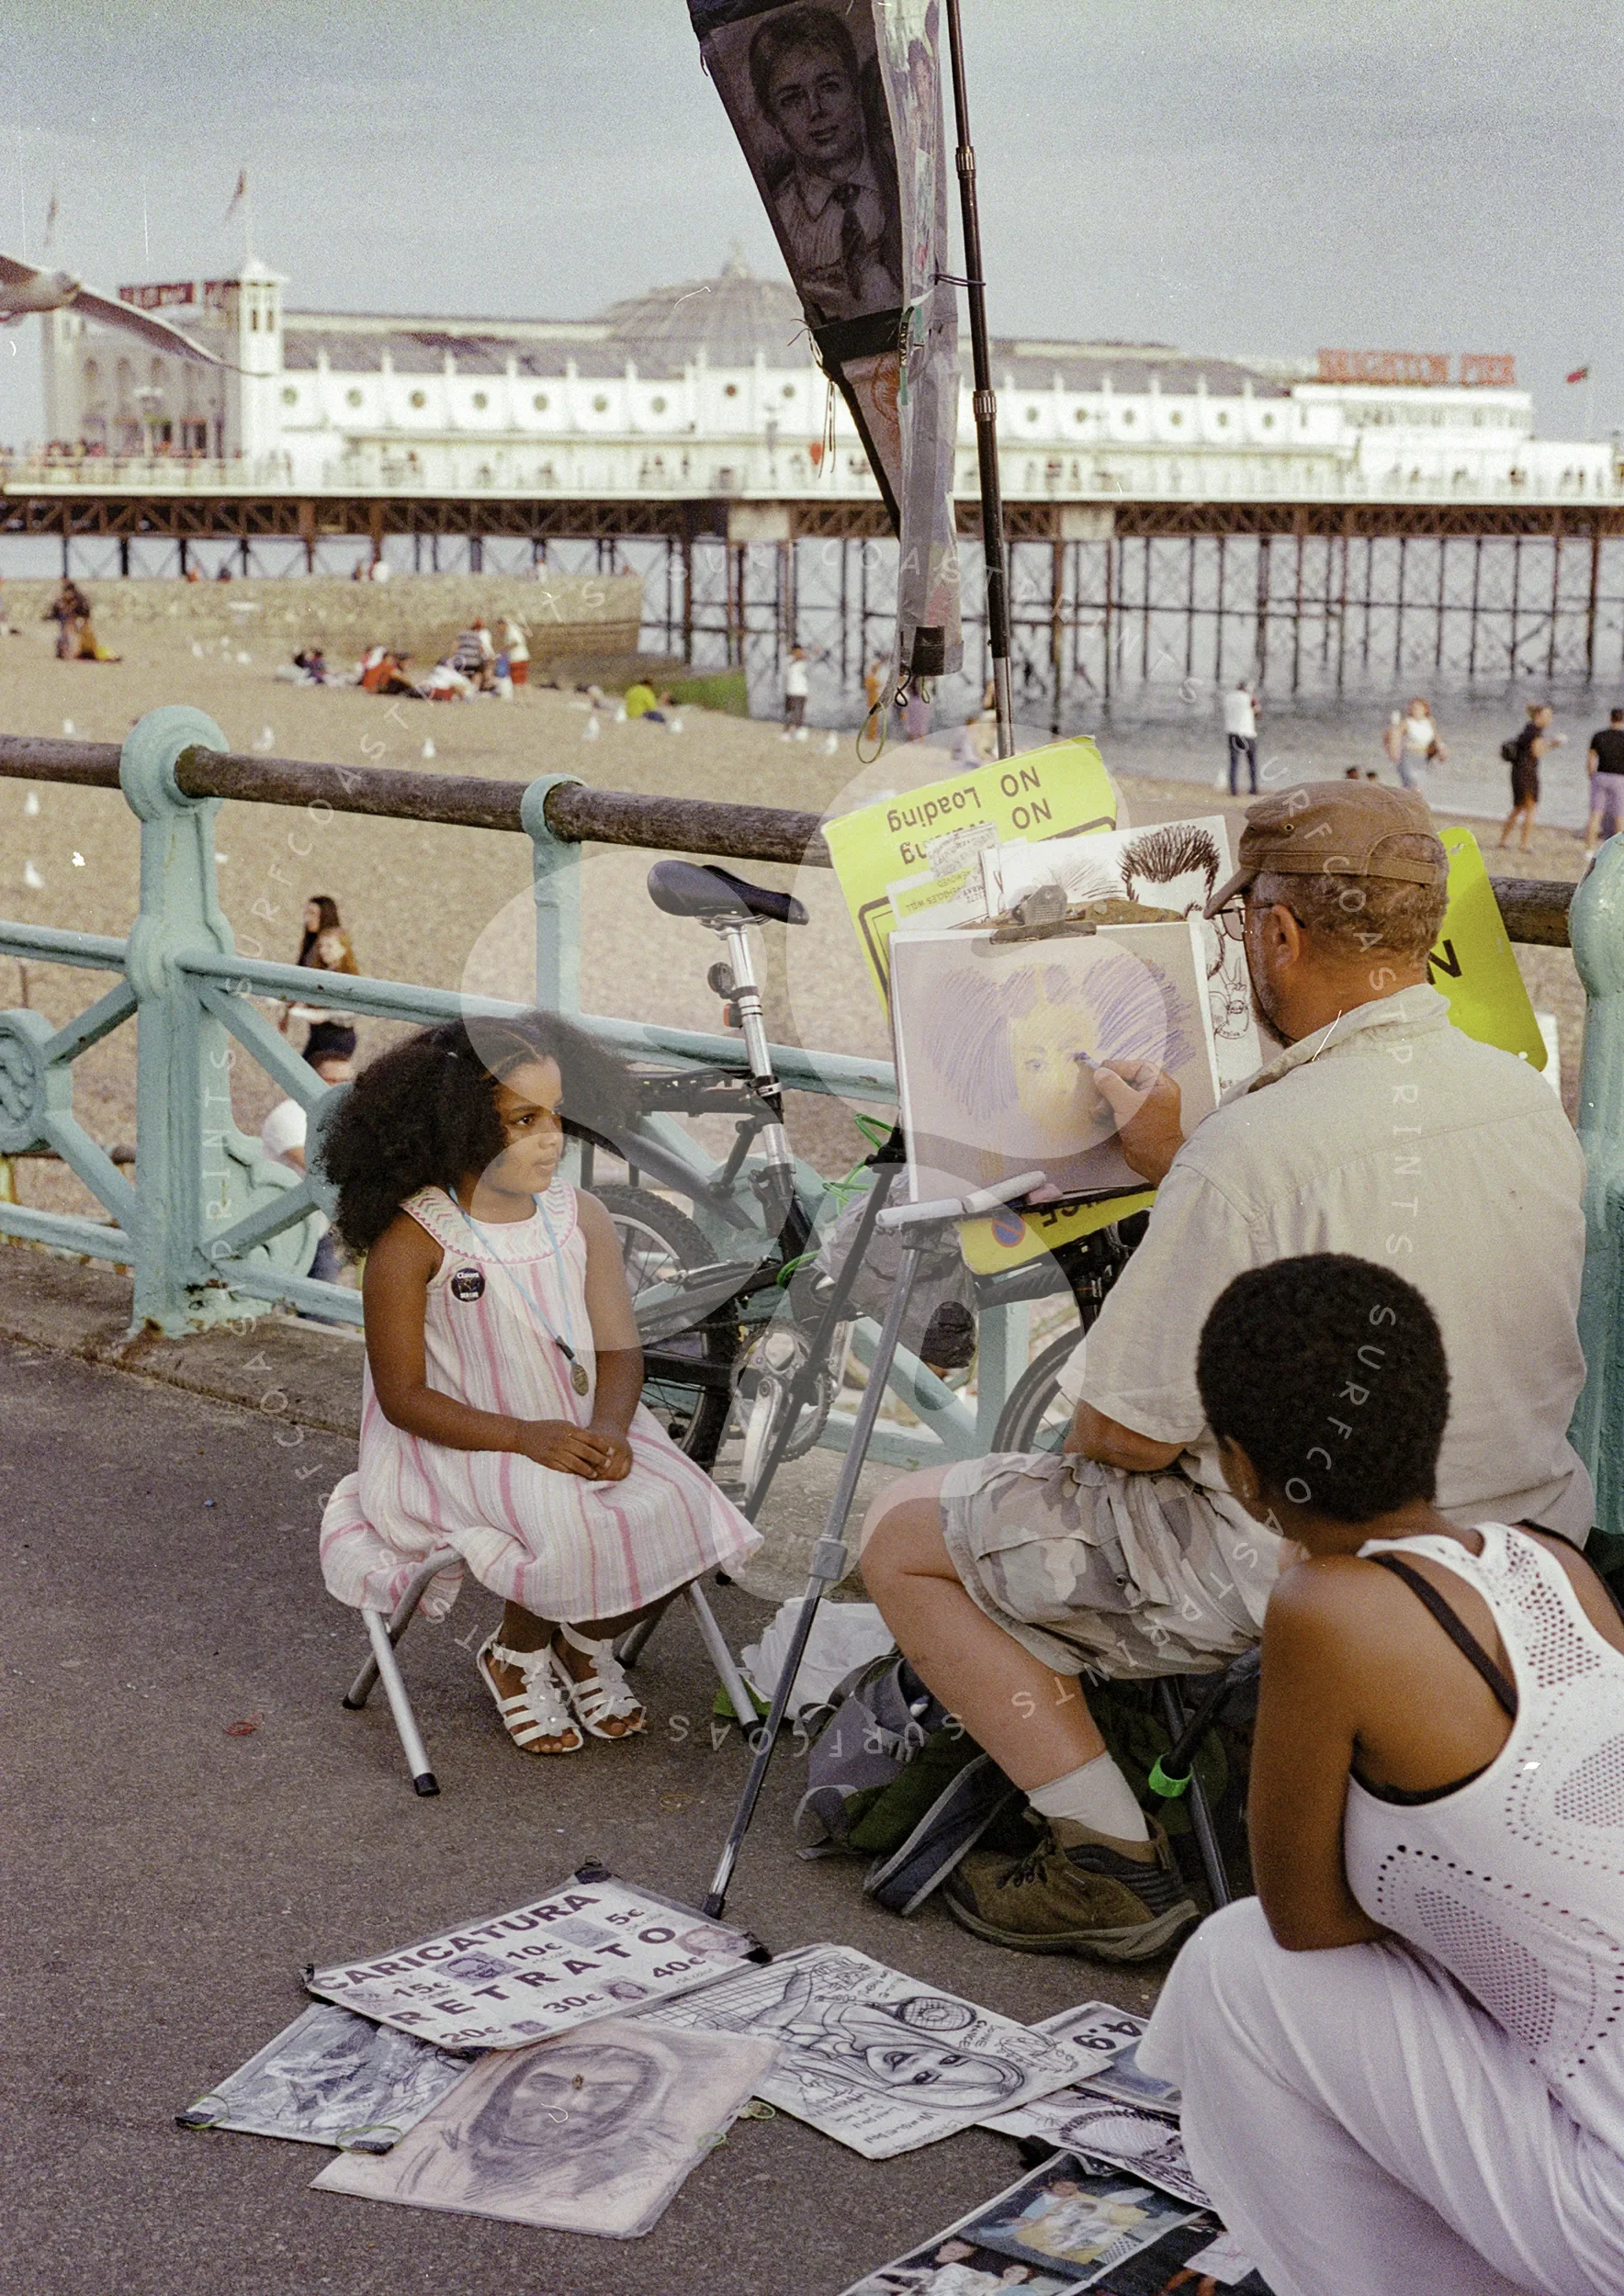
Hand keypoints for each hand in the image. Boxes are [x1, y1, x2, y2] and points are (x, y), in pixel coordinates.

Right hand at [513, 1419, 626, 1478]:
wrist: (524, 1435)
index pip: (591, 1439)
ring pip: (576, 1463)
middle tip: (608, 1464)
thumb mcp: (563, 1425)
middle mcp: (563, 1440)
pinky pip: (565, 1469)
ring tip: (595, 1474)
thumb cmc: (547, 1428)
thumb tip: (596, 1441)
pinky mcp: (549, 1462)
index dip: (603, 1446)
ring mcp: (555, 1452)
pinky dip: (574, 1473)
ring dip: (588, 1470)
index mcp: (568, 1429)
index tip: (610, 1452)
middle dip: (599, 1459)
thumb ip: (578, 1432)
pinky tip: (581, 1475)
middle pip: (586, 1452)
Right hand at [1093, 1057, 1184, 1183]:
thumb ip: (1112, 1085)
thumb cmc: (1147, 1129)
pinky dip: (1108, 1110)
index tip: (1101, 1071)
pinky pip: (1119, 1107)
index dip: (1119, 1067)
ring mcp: (1144, 1106)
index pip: (1138, 1066)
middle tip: (1098, 1094)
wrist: (1154, 1160)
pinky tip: (1098, 1116)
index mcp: (1160, 1084)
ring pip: (1120, 1094)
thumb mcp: (1127, 1103)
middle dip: (1109, 1087)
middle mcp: (1154, 1092)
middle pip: (1127, 1080)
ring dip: (1106, 1100)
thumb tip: (1100, 1073)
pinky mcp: (1135, 1119)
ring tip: (1097, 1111)